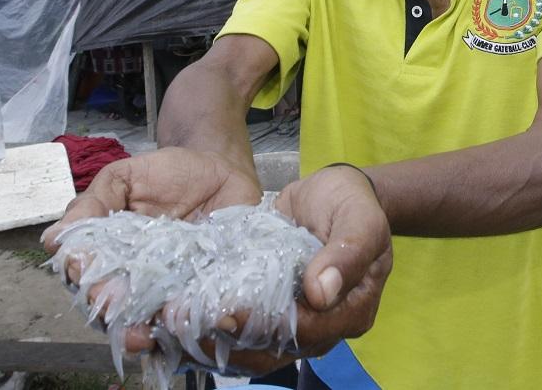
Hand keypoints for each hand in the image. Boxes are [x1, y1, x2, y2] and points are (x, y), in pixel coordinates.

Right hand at [41, 147, 261, 351]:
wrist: (218, 167)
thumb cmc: (166, 175)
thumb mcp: (122, 178)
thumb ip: (91, 205)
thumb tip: (52, 239)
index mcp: (110, 260)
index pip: (90, 288)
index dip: (91, 292)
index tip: (95, 289)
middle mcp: (138, 284)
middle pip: (123, 320)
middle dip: (126, 329)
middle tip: (135, 331)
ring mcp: (175, 291)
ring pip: (162, 326)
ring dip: (164, 333)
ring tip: (171, 328)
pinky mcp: (213, 290)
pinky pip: (208, 313)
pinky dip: (211, 319)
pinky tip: (218, 315)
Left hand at [204, 164, 392, 375]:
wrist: (337, 191)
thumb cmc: (353, 204)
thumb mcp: (361, 219)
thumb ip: (347, 254)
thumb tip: (321, 294)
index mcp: (352, 310)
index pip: (307, 331)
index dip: (267, 327)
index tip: (226, 316)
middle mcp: (325, 326)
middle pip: (276, 349)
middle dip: (231, 342)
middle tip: (188, 327)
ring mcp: (298, 320)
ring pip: (256, 348)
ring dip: (218, 342)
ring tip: (180, 328)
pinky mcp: (274, 310)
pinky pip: (246, 330)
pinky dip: (217, 330)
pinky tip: (187, 323)